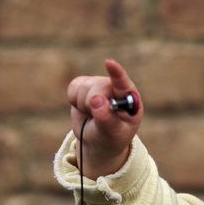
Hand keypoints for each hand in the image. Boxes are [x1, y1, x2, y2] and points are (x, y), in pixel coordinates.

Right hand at [68, 59, 142, 177]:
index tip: (109, 63)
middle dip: (92, 104)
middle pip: (97, 86)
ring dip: (83, 105)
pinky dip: (74, 100)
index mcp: (130, 98)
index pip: (123, 83)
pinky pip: (73, 86)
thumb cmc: (112, 137)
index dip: (116, 72)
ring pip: (84, 86)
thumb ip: (106, 118)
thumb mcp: (113, 133)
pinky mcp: (85, 84)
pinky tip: (84, 108)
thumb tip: (96, 100)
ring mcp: (100, 84)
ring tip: (93, 115)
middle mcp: (116, 87)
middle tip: (97, 118)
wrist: (99, 140)